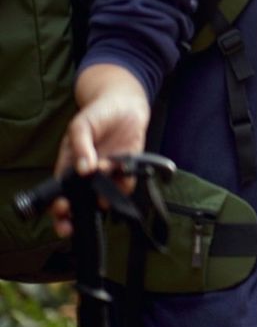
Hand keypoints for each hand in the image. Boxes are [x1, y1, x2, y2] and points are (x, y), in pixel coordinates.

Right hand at [52, 64, 149, 237]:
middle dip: (77, 216)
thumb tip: (83, 169)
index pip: (61, 191)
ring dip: (106, 195)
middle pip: (80, 202)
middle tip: (76, 222)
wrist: (126, 104)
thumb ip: (80, 147)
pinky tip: (123, 170)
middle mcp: (88, 173)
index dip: (59, 205)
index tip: (61, 210)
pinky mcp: (127, 169)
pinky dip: (125, 183)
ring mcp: (108, 173)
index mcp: (69, 164)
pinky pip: (125, 185)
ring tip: (107, 175)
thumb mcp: (80, 126)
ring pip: (104, 197)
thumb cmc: (97, 114)